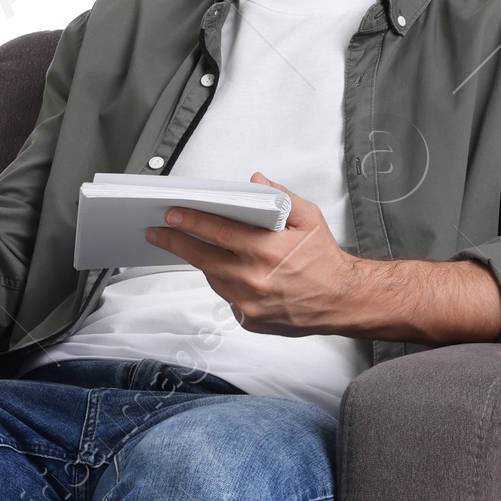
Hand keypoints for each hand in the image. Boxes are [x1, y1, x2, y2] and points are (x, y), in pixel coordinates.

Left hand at [142, 172, 359, 333]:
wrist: (343, 300)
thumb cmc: (325, 260)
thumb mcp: (309, 218)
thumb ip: (280, 196)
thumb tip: (255, 181)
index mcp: (268, 249)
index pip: (218, 231)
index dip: (191, 221)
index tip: (172, 214)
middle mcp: (255, 279)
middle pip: (203, 258)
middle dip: (176, 242)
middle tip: (157, 232)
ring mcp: (250, 303)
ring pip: (213, 278)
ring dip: (203, 262)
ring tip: (193, 247)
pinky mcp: (250, 320)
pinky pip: (227, 297)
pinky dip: (226, 283)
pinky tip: (230, 272)